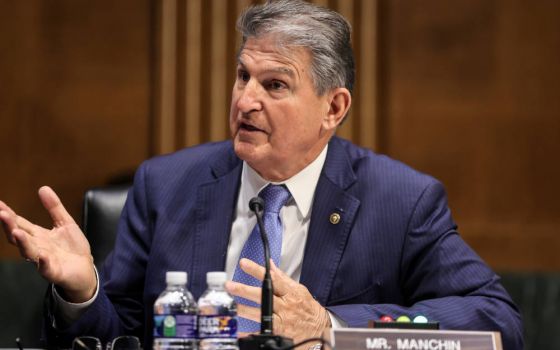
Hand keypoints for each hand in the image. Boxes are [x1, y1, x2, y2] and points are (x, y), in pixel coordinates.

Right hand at [0, 186, 95, 301]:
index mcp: (38, 235)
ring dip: (22, 242)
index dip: (9, 214)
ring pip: (29, 252)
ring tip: (16, 231)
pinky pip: (46, 268)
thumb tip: (42, 187)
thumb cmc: (72, 248)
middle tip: (2, 214)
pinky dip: (43, 262)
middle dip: (9, 226)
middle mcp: (37, 247)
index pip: (19, 223)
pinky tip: (42, 256)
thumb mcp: (65, 223)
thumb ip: (54, 207)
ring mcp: (43, 260)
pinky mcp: (54, 272)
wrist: (85, 270)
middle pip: (19, 237)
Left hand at [226, 258, 330, 343]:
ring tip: (231, 306)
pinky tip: (238, 333)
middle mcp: (285, 306)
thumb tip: (270, 264)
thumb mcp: (299, 290)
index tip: (244, 264)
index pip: (272, 278)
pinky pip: (261, 333)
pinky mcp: (278, 333)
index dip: (257, 270)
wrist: (319, 330)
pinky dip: (249, 334)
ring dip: (243, 309)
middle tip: (230, 286)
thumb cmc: (308, 309)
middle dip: (245, 290)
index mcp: (291, 292)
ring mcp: (281, 320)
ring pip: (259, 314)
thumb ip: (282, 278)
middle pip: (263, 296)